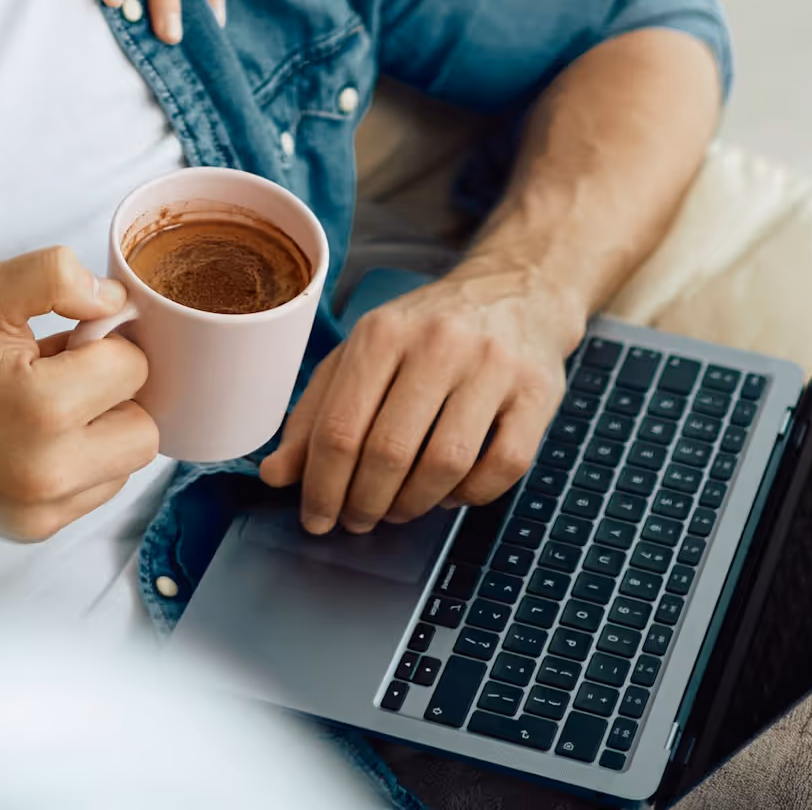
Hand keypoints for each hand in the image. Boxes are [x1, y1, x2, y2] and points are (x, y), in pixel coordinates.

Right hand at [0, 249, 158, 540]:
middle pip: (144, 425)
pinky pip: (94, 491)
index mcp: (44, 409)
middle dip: (115, 389)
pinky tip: (33, 435)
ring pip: (125, 463)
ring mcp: (42, 512)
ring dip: (102, 428)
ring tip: (43, 401)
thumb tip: (115, 302)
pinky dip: (80, 461)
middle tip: (64, 368)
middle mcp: (51, 473)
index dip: (103, 337)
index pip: (133, 365)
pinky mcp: (32, 532)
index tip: (66, 334)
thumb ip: (57, 276)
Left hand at [260, 264, 580, 534]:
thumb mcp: (363, 353)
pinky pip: (501, 468)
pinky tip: (449, 492)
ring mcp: (493, 367)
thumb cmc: (427, 332)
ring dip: (413, 505)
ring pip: (445, 465)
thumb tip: (275, 476)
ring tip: (397, 509)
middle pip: (388, 452)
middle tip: (357, 520)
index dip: (321, 488)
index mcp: (383, 331)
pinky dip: (469, 496)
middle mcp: (438, 343)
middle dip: (364, 504)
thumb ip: (316, 412)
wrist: (516, 291)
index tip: (315, 519)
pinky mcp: (536, 393)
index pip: (340, 428)